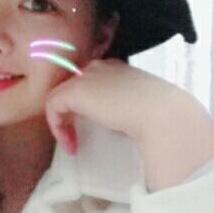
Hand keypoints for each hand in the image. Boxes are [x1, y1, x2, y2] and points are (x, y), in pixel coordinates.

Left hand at [44, 58, 187, 154]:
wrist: (160, 113)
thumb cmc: (157, 115)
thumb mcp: (137, 108)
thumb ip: (121, 108)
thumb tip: (115, 123)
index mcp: (115, 68)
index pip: (88, 82)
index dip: (84, 107)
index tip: (91, 129)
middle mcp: (98, 67)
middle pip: (70, 88)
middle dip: (68, 113)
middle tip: (74, 137)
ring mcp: (85, 76)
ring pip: (59, 97)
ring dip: (62, 124)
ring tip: (72, 145)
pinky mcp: (74, 90)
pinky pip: (53, 106)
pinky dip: (58, 128)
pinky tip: (70, 145)